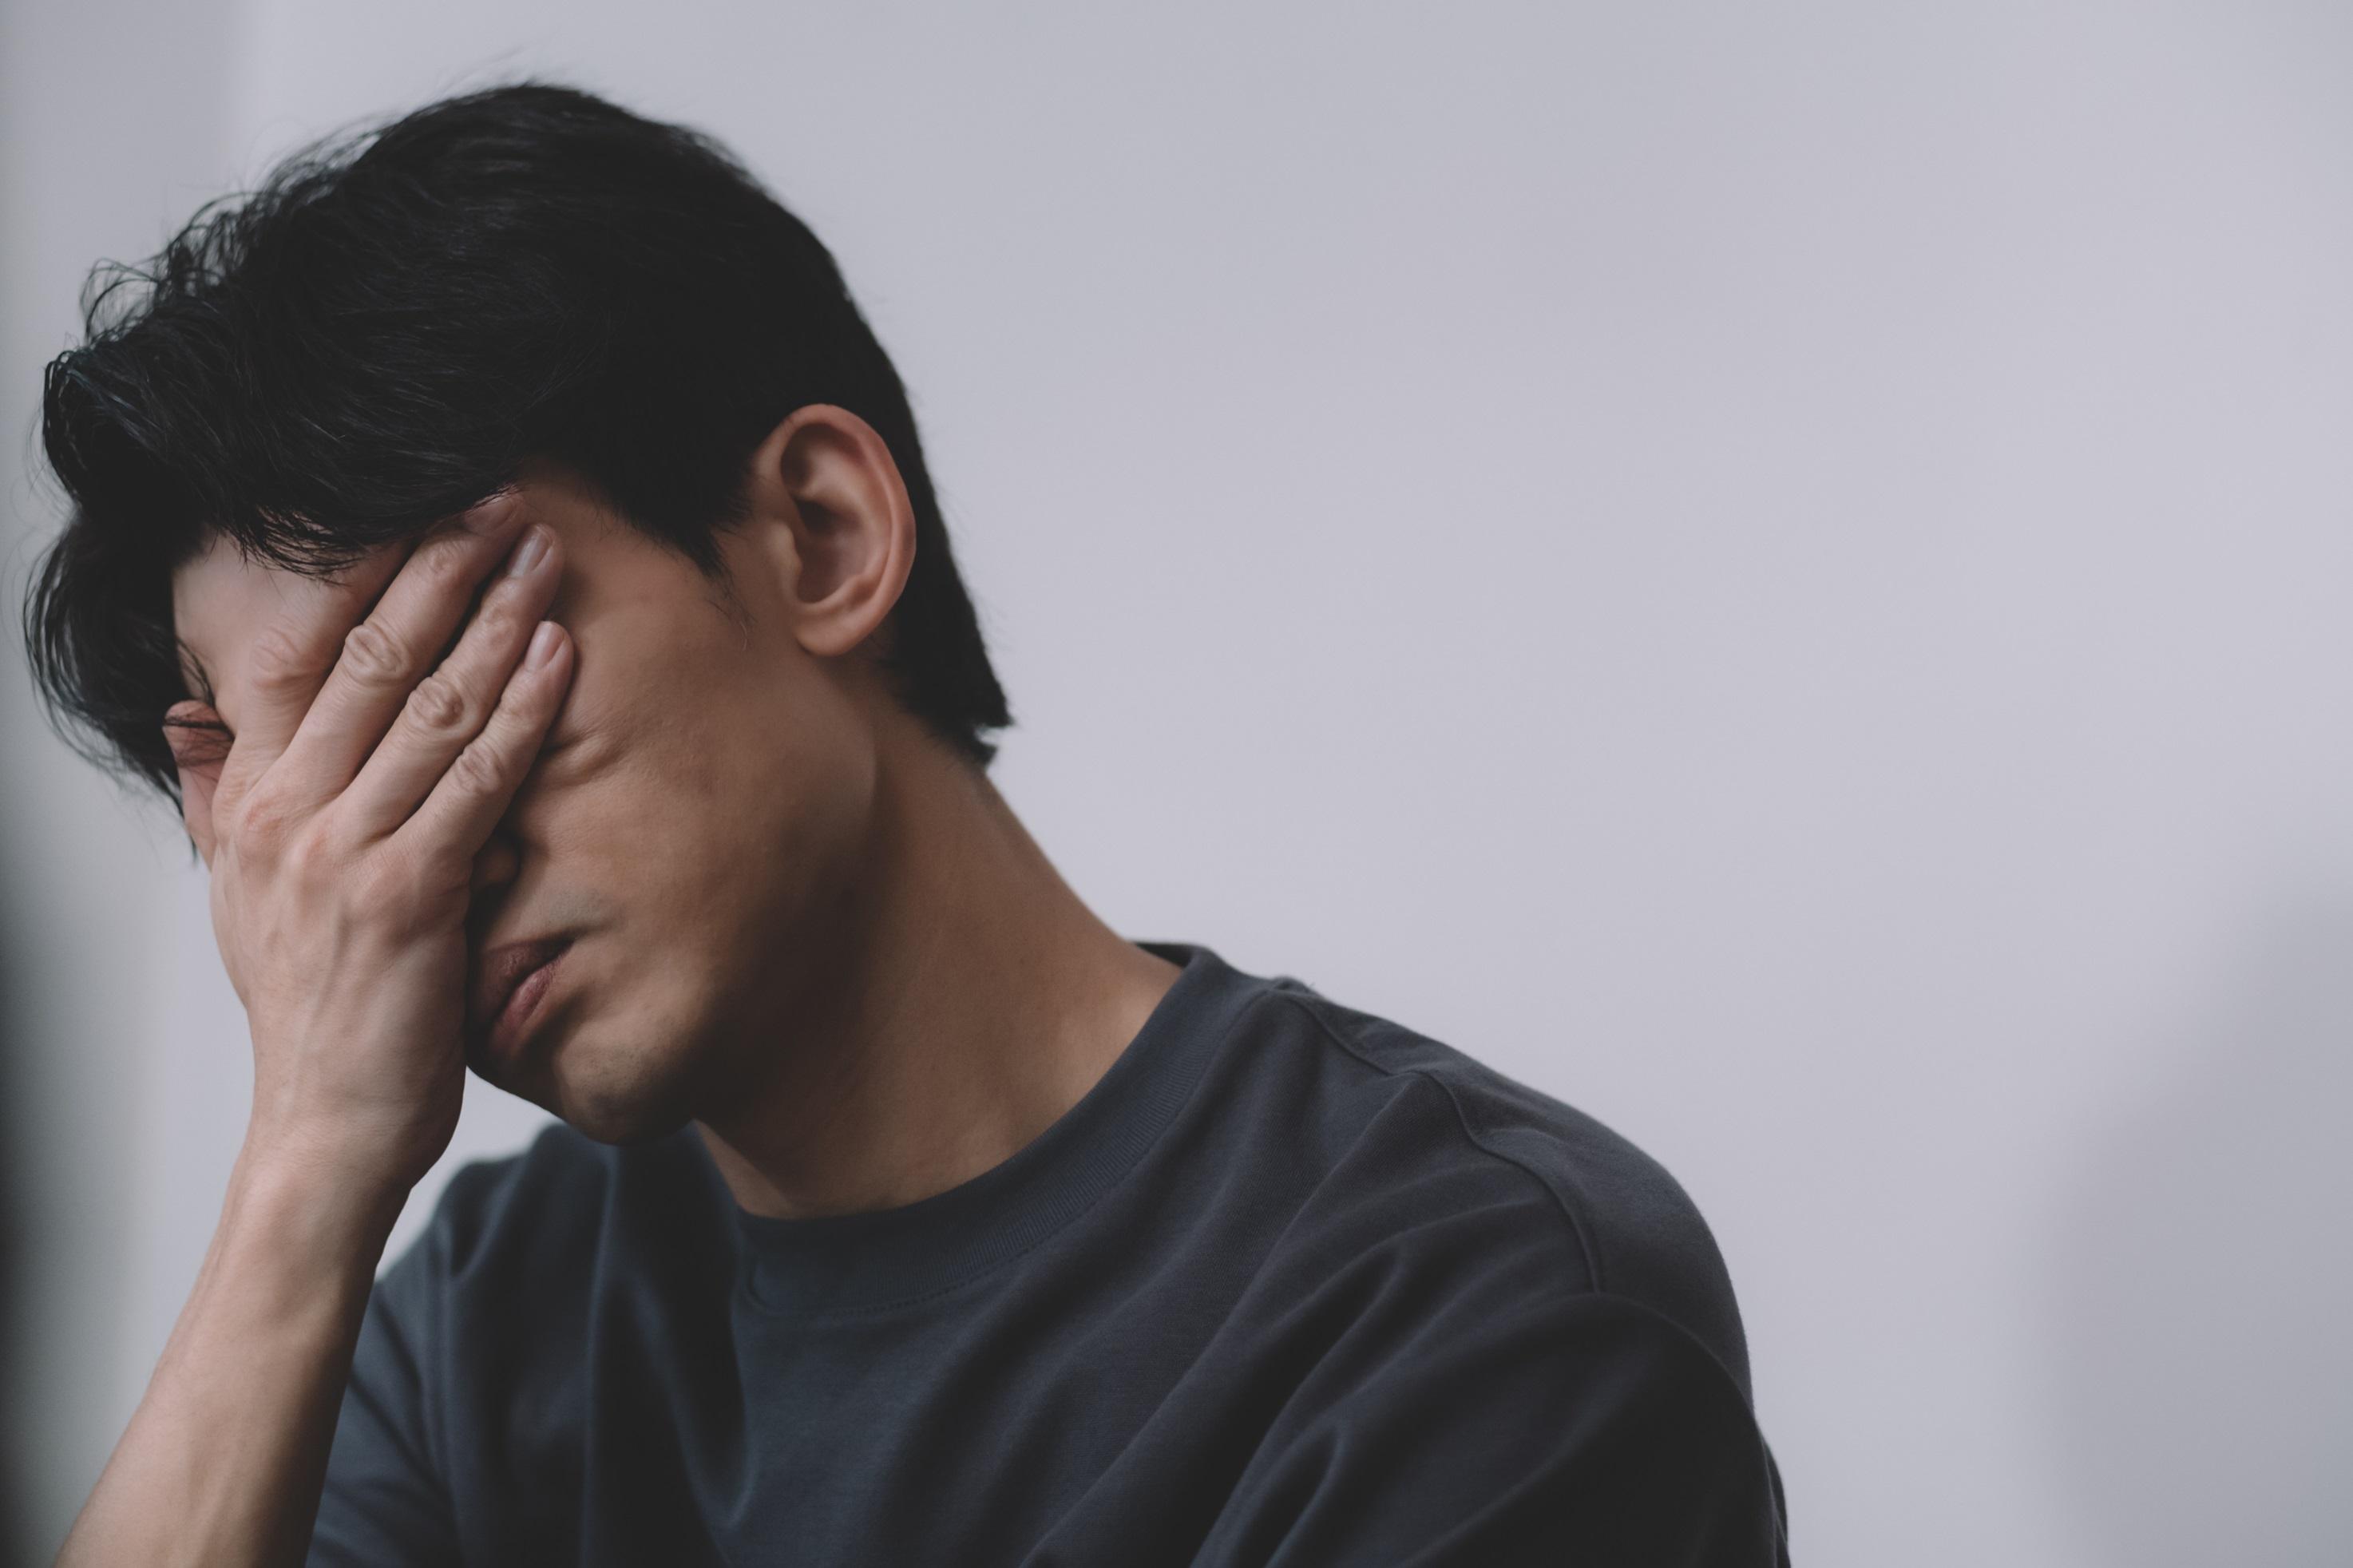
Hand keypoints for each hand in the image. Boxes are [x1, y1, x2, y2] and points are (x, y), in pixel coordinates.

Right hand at [163, 492, 572, 1198]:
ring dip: (495, 618)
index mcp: (250, 800)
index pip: (306, 658)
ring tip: (541, 551)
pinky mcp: (408, 893)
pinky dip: (521, 708)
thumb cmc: (308, 1011)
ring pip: (427, 705)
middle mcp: (287, 811)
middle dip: (440, 569)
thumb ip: (222, 798)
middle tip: (498, 499)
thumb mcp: (241, 896)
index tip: (421, 512)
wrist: (323, 1126)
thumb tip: (196, 718)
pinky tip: (559, 653)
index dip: (367, 577)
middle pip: (370, 659)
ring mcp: (343, 850)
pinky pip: (475, 778)